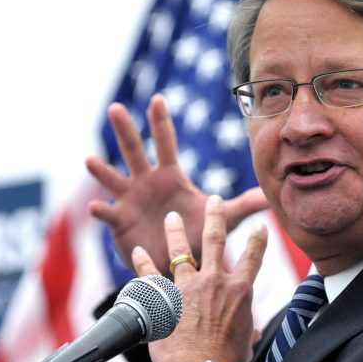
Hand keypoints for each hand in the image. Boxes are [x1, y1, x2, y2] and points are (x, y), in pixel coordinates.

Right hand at [85, 94, 267, 274]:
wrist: (177, 262)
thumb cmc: (196, 234)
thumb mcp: (223, 217)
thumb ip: (244, 204)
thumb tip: (272, 196)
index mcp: (170, 175)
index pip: (165, 143)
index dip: (161, 122)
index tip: (157, 99)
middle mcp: (146, 182)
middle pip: (134, 151)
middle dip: (125, 130)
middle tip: (116, 108)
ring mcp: (130, 200)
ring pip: (113, 179)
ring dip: (102, 170)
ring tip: (89, 159)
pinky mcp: (121, 222)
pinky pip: (109, 214)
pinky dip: (101, 210)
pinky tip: (94, 207)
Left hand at [131, 195, 268, 361]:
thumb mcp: (245, 344)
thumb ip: (247, 331)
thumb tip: (251, 333)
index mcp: (240, 292)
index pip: (253, 257)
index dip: (258, 240)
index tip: (260, 226)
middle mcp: (214, 282)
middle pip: (215, 240)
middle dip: (215, 216)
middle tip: (214, 200)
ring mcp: (186, 287)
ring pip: (179, 251)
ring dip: (174, 231)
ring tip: (171, 217)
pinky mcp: (163, 298)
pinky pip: (149, 274)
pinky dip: (143, 262)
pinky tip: (138, 251)